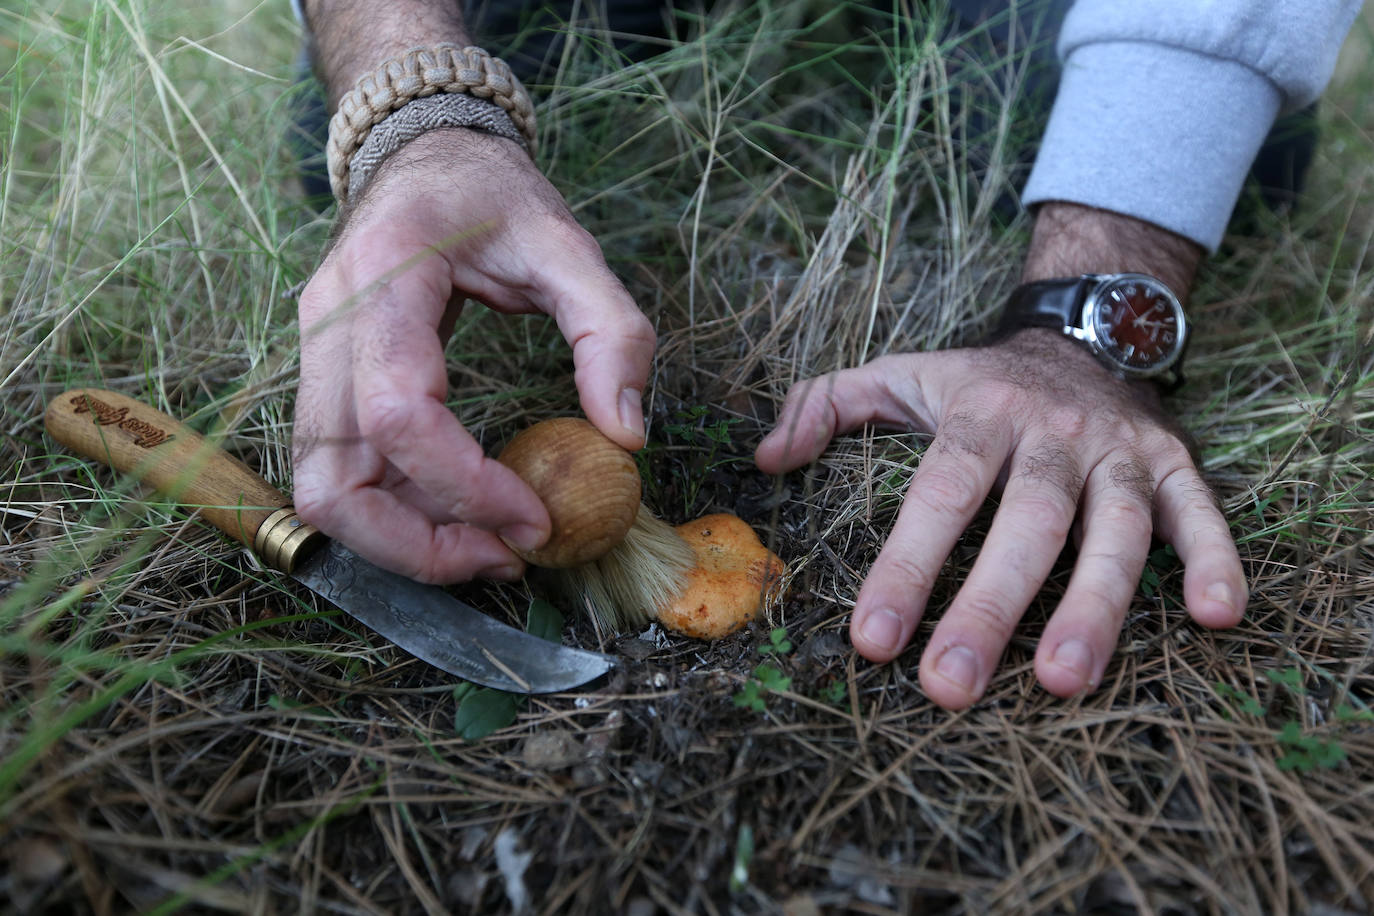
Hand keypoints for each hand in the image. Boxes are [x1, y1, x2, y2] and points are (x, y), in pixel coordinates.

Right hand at [292, 129, 654, 582]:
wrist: (424, 156)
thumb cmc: (491, 195)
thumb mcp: (568, 242)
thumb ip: (610, 331)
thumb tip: (626, 435)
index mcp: (384, 277)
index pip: (398, 413)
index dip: (464, 485)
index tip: (536, 520)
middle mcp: (329, 325)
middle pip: (333, 479)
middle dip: (419, 545)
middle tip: (506, 558)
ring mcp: (314, 356)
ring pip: (324, 491)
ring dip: (404, 541)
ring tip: (492, 547)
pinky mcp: (325, 382)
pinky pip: (343, 473)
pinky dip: (398, 512)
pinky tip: (466, 512)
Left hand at [755, 329, 1246, 709]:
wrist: (1083, 330)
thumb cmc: (977, 379)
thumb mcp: (896, 374)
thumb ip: (824, 405)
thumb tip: (766, 458)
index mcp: (980, 410)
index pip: (941, 492)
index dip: (907, 564)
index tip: (873, 638)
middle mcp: (1054, 431)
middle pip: (1027, 521)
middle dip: (989, 606)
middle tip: (951, 685)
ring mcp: (1120, 450)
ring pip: (1116, 529)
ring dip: (1095, 604)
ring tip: (1063, 681)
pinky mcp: (1177, 463)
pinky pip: (1203, 512)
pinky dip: (1217, 557)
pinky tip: (1218, 615)